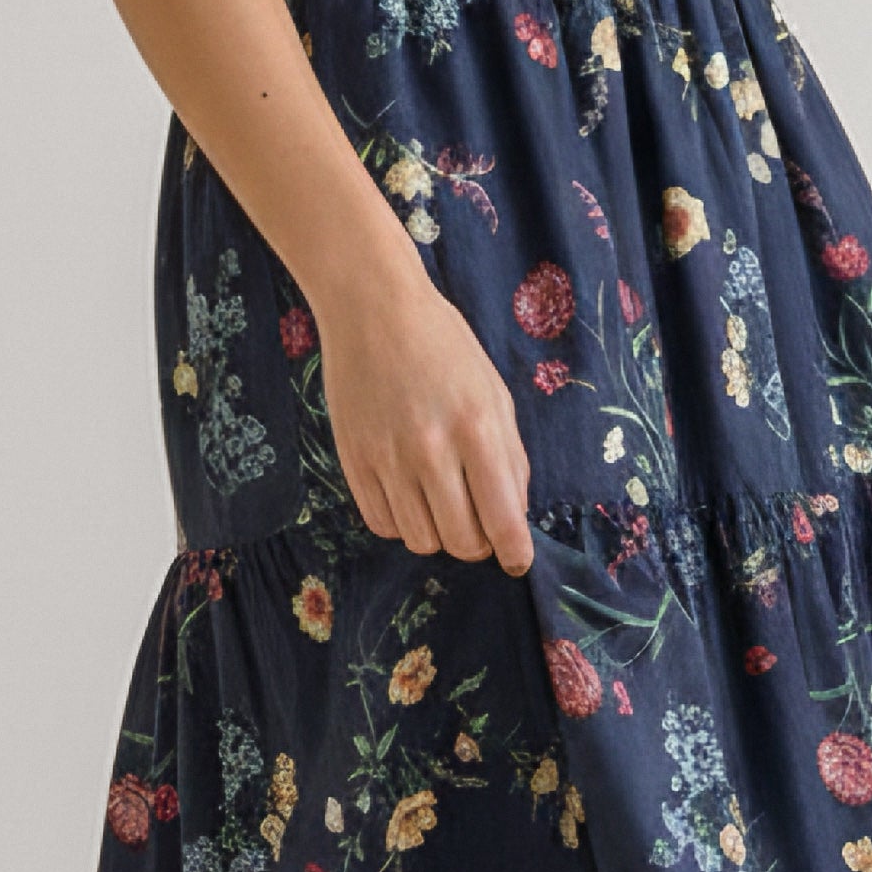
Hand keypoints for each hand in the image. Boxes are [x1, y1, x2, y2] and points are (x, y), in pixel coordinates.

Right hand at [319, 273, 535, 575]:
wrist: (372, 310)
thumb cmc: (443, 347)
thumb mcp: (494, 394)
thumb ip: (509, 457)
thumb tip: (512, 517)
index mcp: (477, 429)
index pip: (502, 520)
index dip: (515, 553)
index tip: (517, 561)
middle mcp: (431, 450)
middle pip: (461, 542)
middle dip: (477, 543)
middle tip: (478, 522)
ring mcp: (387, 458)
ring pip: (420, 540)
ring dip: (439, 533)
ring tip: (441, 500)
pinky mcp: (354, 461)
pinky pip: (382, 523)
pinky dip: (402, 522)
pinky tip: (409, 494)